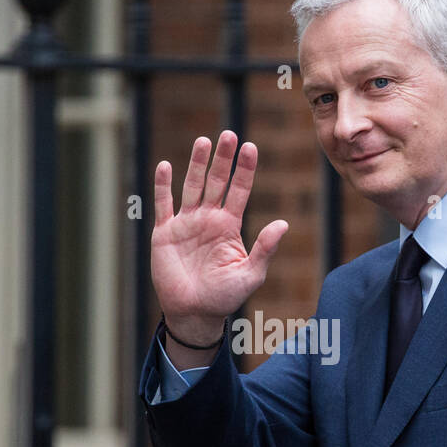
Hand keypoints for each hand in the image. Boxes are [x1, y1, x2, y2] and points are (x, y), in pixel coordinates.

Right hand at [151, 130, 288, 343]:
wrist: (194, 313)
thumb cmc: (224, 296)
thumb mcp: (250, 274)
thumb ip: (264, 249)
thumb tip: (283, 224)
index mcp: (229, 225)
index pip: (239, 190)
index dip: (245, 170)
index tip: (250, 147)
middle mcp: (208, 218)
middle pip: (216, 181)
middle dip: (223, 159)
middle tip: (228, 134)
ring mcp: (186, 223)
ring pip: (192, 186)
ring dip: (197, 164)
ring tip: (203, 141)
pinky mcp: (164, 232)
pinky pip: (164, 204)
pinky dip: (162, 185)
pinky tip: (165, 165)